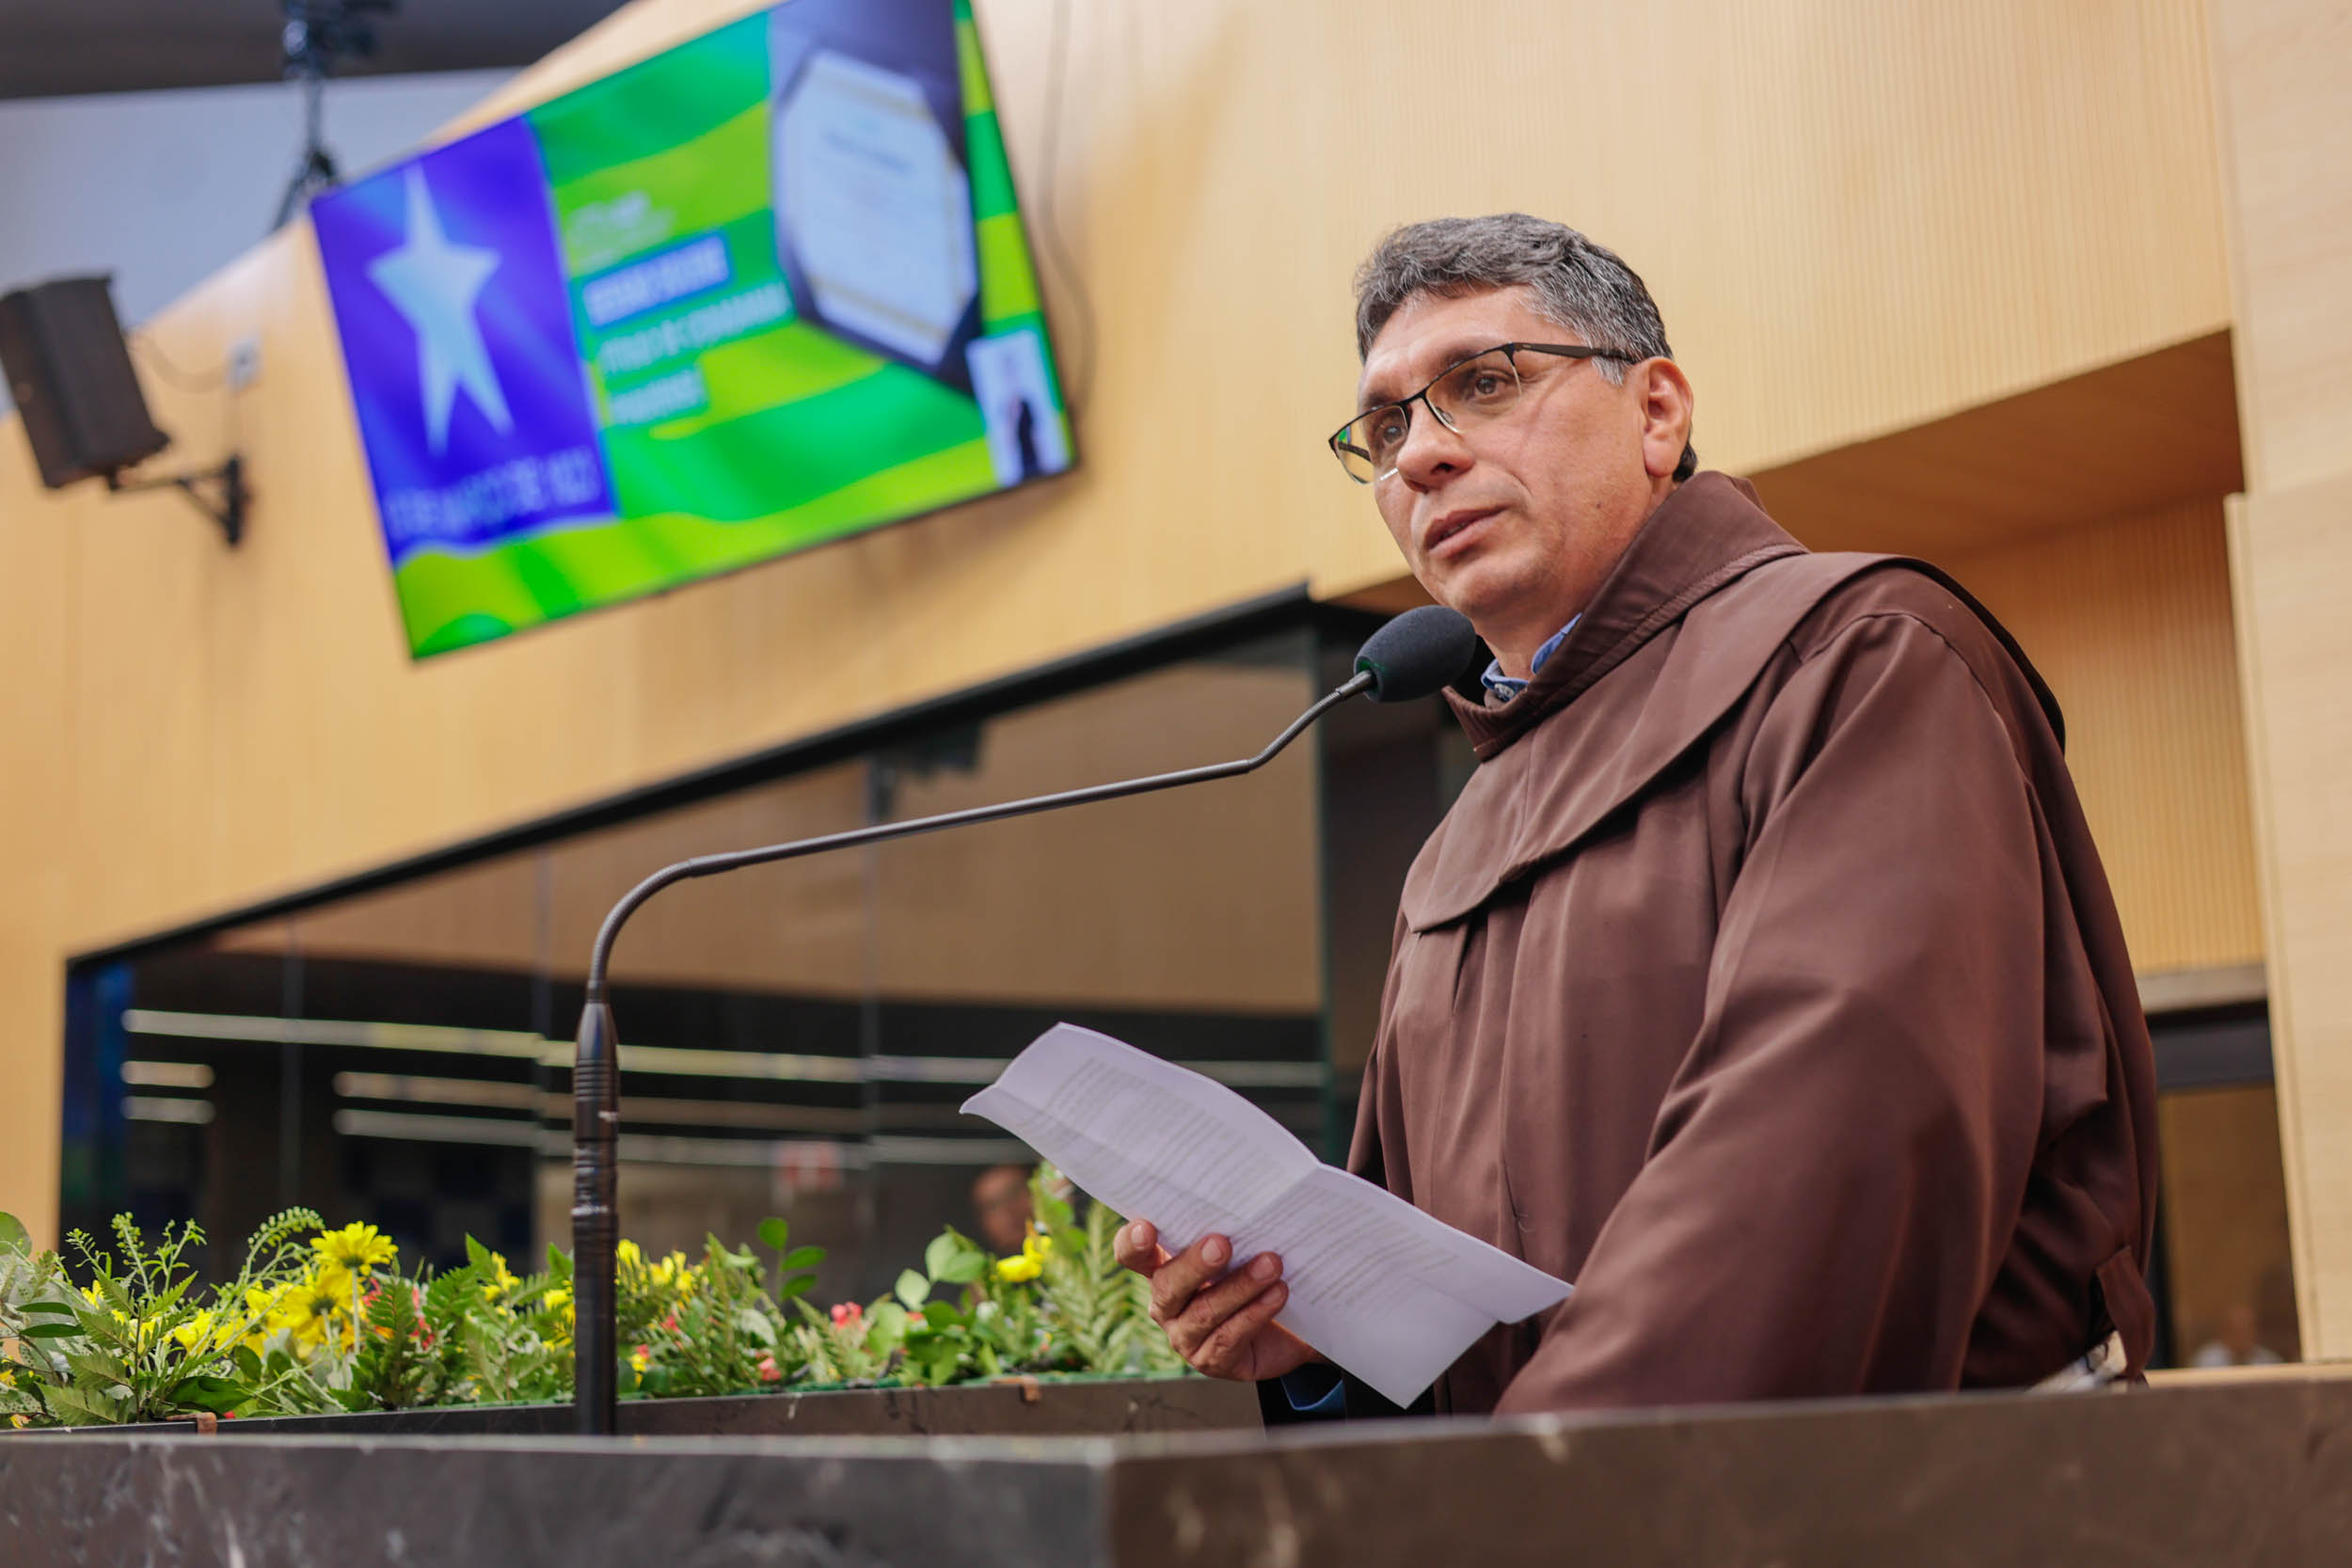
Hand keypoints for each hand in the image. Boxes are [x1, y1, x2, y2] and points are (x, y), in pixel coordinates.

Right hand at [1113, 1220, 1319, 1381]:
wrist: (1286, 1330)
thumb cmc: (1255, 1276)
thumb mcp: (1241, 1251)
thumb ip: (1231, 1232)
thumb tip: (1248, 1205)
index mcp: (1163, 1269)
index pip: (1133, 1255)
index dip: (1132, 1243)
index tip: (1147, 1228)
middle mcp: (1166, 1305)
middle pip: (1168, 1285)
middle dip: (1196, 1264)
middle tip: (1223, 1244)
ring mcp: (1185, 1337)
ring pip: (1204, 1312)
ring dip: (1240, 1286)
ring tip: (1271, 1265)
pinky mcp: (1211, 1361)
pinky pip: (1230, 1336)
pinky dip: (1256, 1312)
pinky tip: (1277, 1294)